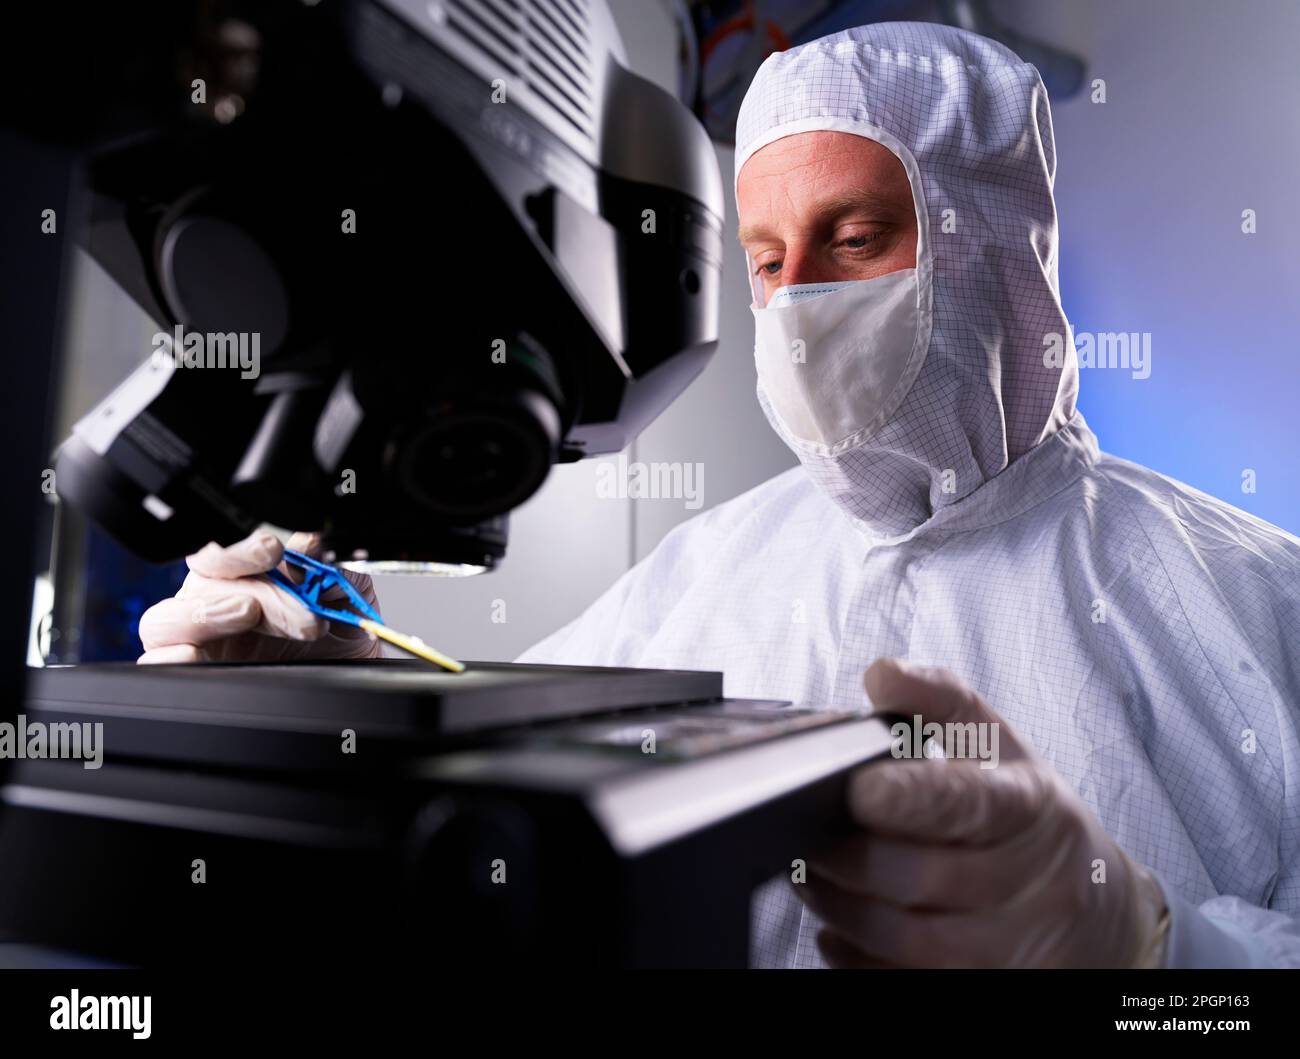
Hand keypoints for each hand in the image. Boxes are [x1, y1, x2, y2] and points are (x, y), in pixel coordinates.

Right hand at [137, 530, 383, 663]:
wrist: (352, 682)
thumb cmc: (340, 641)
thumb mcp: (345, 601)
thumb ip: (328, 570)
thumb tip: (308, 544)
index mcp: (244, 582)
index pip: (219, 554)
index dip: (240, 549)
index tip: (274, 551)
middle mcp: (215, 609)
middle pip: (200, 584)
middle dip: (255, 591)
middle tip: (301, 613)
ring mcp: (200, 645)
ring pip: (162, 619)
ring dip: (204, 612)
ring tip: (248, 614)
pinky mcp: (193, 678)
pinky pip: (156, 663)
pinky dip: (170, 655)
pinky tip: (197, 653)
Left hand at [798, 657, 1168, 967]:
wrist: (1097, 906)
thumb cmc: (1028, 814)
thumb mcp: (999, 745)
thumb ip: (939, 700)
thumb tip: (881, 672)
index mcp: (1028, 806)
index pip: (971, 803)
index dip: (913, 799)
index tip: (861, 789)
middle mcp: (1028, 881)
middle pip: (925, 878)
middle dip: (852, 858)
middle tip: (808, 834)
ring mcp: (1010, 945)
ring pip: (911, 941)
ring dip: (844, 908)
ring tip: (810, 876)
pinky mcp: (987, 986)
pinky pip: (908, 985)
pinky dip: (858, 961)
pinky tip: (836, 931)